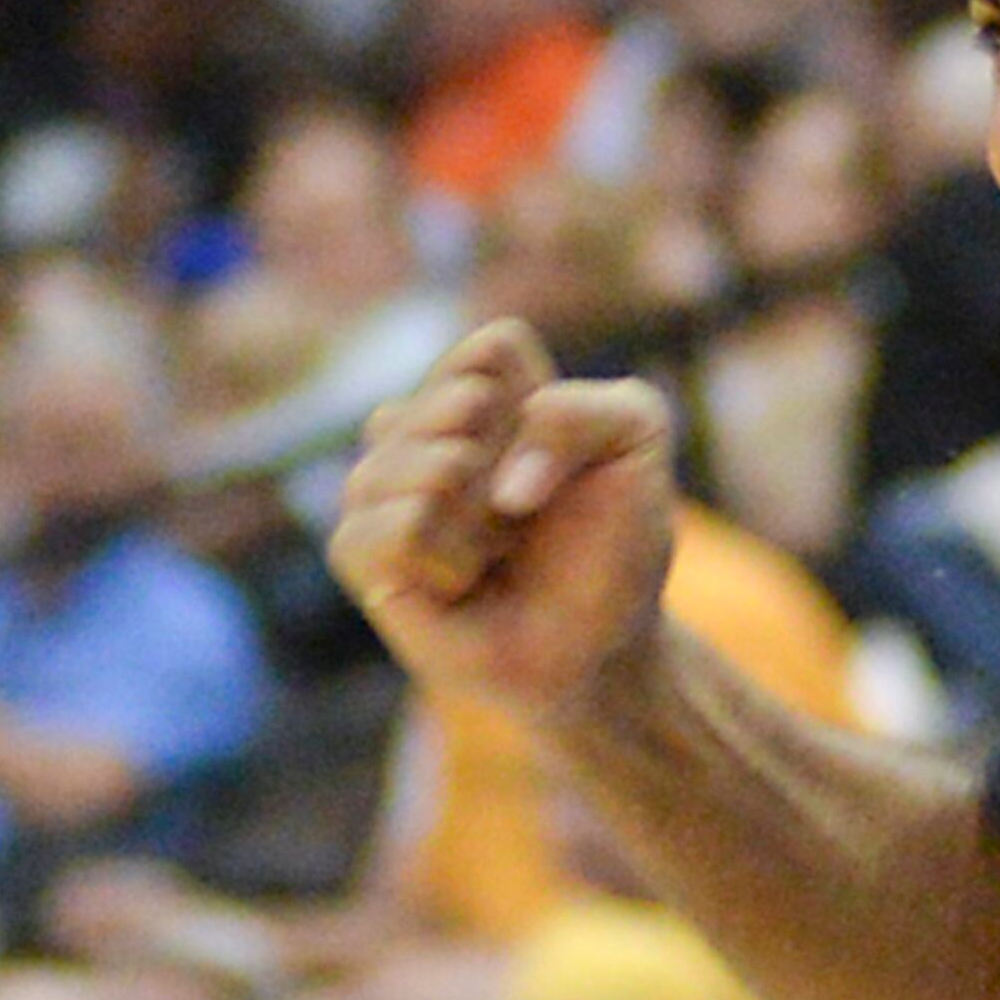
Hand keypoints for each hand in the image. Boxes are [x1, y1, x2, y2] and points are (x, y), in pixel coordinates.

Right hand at [329, 322, 677, 723]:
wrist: (601, 649)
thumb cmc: (614, 551)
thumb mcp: (636, 448)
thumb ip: (587, 411)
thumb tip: (497, 482)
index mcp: (487, 392)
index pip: (490, 350)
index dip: (536, 404)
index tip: (569, 459)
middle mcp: (425, 430)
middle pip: (445, 399)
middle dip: (503, 462)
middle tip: (527, 518)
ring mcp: (384, 490)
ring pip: (389, 449)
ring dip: (464, 503)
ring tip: (496, 549)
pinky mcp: (363, 558)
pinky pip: (363, 527)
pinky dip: (424, 547)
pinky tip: (461, 577)